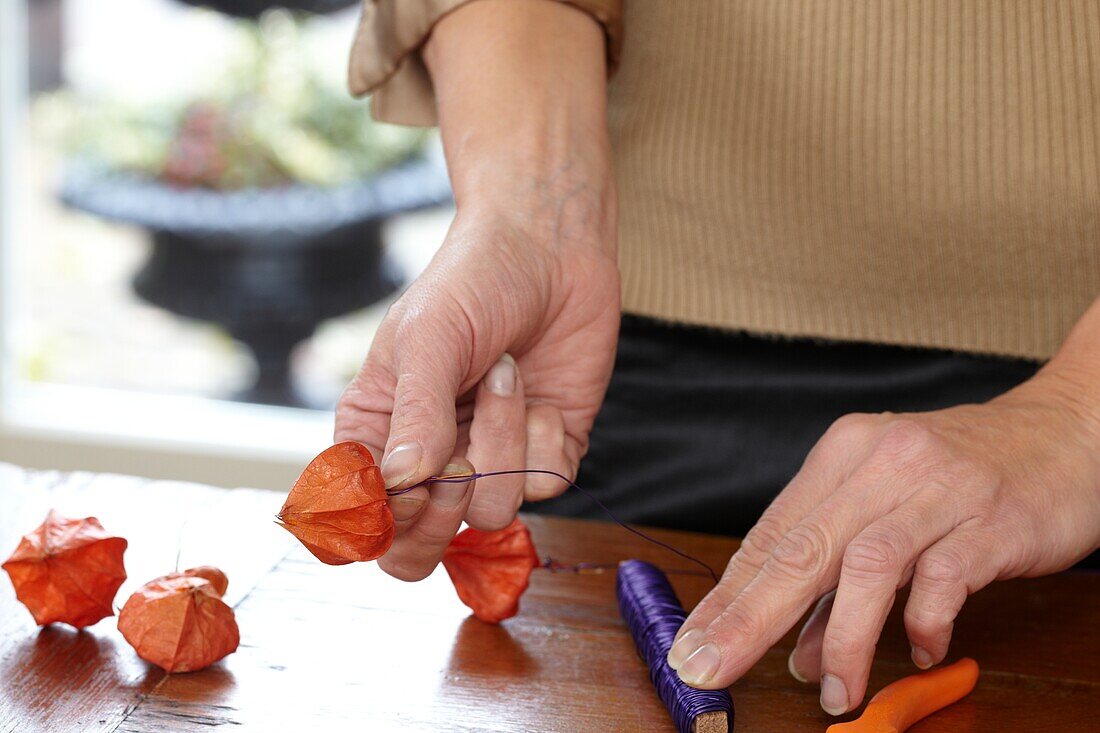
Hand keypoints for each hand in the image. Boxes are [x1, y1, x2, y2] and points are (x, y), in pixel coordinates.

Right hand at [335, 0, 616, 582]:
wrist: (551, 249)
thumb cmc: (471, 282)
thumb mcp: (427, 338)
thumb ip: (414, 414)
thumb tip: (403, 485)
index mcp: (377, 437)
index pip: (362, 524)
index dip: (383, 525)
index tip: (409, 485)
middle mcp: (431, 462)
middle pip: (420, 551)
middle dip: (442, 511)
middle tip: (454, 456)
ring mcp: (490, 463)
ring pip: (492, 513)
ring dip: (503, 440)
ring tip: (504, 374)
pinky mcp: (545, 456)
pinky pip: (546, 487)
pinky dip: (545, 438)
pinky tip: (539, 390)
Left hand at [666, 367, 1099, 713]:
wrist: (1065, 431)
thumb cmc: (963, 474)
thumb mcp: (888, 509)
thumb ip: (840, 581)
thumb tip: (799, 654)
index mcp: (842, 454)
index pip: (770, 534)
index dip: (728, 596)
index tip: (693, 644)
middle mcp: (881, 462)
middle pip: (801, 548)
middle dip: (750, 618)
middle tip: (716, 667)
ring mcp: (937, 488)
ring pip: (867, 565)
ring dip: (843, 638)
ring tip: (836, 693)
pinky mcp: (992, 518)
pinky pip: (946, 577)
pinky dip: (926, 621)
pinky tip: (922, 651)